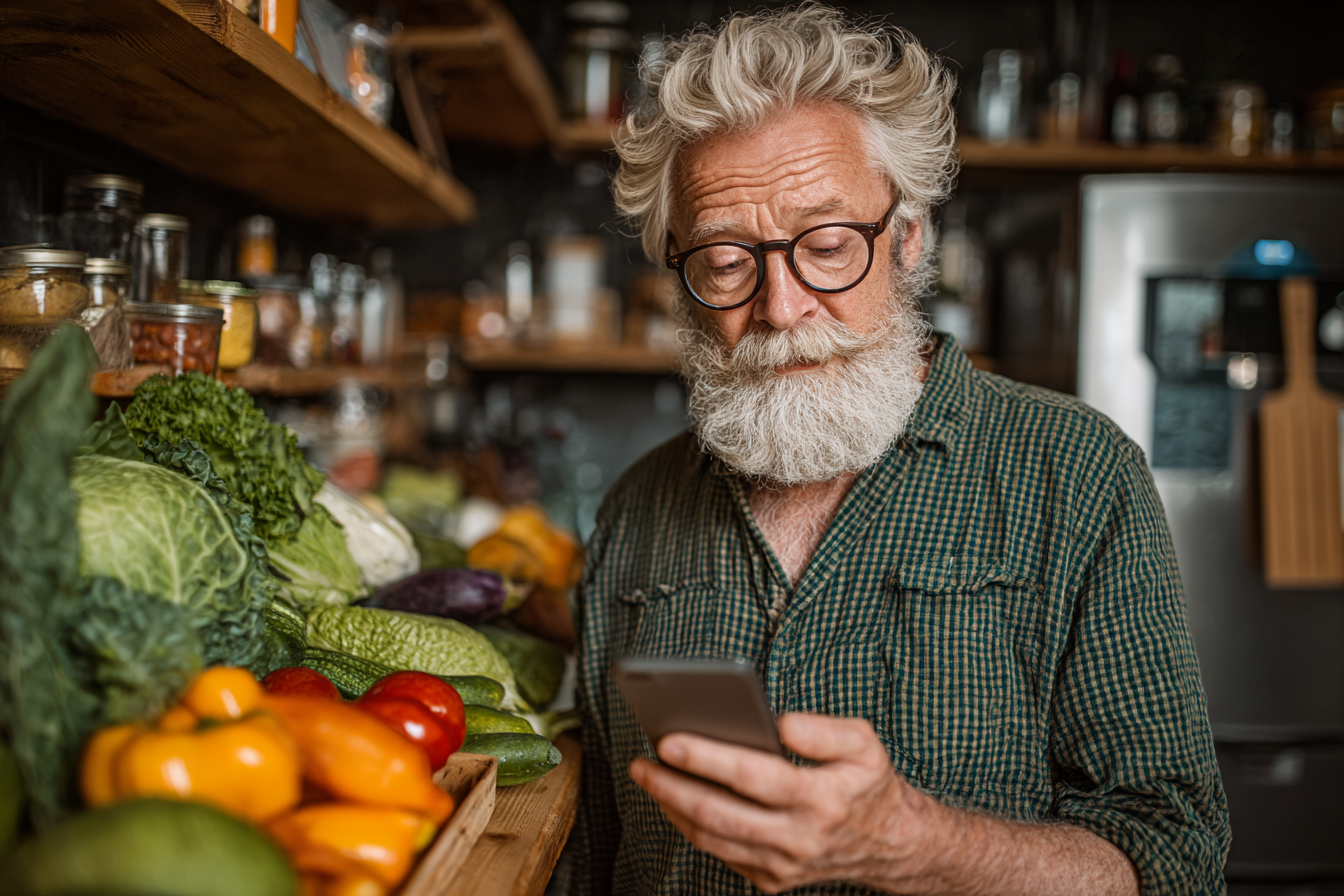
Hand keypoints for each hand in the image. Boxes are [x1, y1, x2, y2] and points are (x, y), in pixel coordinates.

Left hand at [628, 713, 935, 893]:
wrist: (891, 846)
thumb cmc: (869, 785)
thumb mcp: (866, 744)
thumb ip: (825, 730)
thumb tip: (781, 723)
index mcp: (819, 799)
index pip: (751, 776)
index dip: (705, 758)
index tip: (668, 740)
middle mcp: (798, 838)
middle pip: (718, 814)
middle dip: (670, 787)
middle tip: (640, 762)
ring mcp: (782, 865)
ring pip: (712, 839)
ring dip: (673, 808)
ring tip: (648, 777)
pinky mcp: (771, 881)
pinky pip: (721, 854)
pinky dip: (693, 827)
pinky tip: (676, 801)